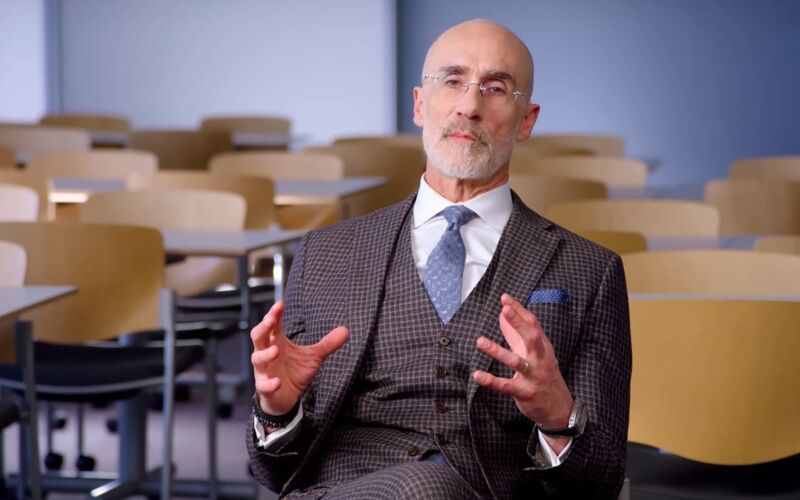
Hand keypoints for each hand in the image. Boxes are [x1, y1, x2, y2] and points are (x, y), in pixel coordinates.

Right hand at [250, 300, 348, 415]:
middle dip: (263, 327)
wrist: (286, 397)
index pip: (273, 325)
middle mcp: (267, 353)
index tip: (280, 304)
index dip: (274, 314)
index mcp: (277, 342)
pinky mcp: (265, 388)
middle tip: (271, 319)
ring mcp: (264, 371)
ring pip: (258, 359)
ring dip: (265, 354)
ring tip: (276, 350)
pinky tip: (277, 382)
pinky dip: (269, 383)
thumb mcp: (313, 356)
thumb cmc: (295, 371)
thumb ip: (327, 344)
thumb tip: (346, 330)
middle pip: (258, 337)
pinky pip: (263, 385)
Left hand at [473, 294, 572, 448]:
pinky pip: (505, 385)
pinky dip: (491, 380)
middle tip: (505, 310)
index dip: (520, 310)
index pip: (533, 324)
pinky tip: (477, 375)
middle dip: (519, 323)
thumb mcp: (534, 353)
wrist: (559, 408)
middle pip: (531, 337)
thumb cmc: (543, 374)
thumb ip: (516, 333)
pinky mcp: (524, 392)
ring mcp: (532, 376)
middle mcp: (539, 359)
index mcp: (542, 347)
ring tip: (480, 341)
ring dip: (497, 351)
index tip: (505, 298)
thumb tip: (502, 314)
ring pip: (516, 361)